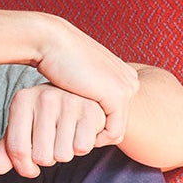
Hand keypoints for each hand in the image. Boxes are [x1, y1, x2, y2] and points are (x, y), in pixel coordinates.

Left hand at [0, 85, 107, 176]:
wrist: (79, 96)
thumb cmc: (45, 117)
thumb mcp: (23, 129)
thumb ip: (8, 150)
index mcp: (22, 100)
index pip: (18, 149)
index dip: (24, 168)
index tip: (31, 170)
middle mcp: (44, 97)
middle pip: (42, 157)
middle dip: (48, 159)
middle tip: (52, 145)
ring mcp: (69, 102)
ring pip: (63, 155)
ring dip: (65, 153)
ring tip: (66, 137)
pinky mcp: (90, 111)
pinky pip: (82, 148)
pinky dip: (81, 148)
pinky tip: (79, 134)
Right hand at [32, 17, 140, 145]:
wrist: (51, 43)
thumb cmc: (58, 62)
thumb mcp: (81, 80)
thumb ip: (91, 93)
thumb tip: (88, 112)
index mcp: (124, 76)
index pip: (118, 115)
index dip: (96, 126)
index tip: (74, 127)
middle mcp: (130, 81)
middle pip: (119, 124)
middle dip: (97, 134)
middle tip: (73, 134)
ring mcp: (126, 87)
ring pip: (117, 131)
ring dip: (95, 138)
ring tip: (74, 134)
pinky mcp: (117, 95)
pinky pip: (113, 132)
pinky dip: (96, 139)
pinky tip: (78, 134)